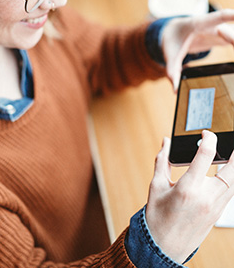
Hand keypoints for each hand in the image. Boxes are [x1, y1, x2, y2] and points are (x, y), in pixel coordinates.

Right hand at [146, 130, 233, 263]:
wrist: (163, 248)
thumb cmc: (157, 218)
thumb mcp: (156, 186)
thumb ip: (162, 161)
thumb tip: (166, 143)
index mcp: (188, 188)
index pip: (205, 155)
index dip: (209, 139)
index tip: (206, 133)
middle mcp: (205, 197)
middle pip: (231, 170)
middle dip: (233, 153)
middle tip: (230, 141)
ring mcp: (215, 207)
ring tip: (230, 156)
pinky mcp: (218, 214)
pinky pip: (231, 193)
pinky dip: (231, 180)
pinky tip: (226, 173)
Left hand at [161, 9, 233, 90]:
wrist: (174, 30)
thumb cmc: (172, 39)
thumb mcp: (169, 54)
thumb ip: (172, 71)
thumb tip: (175, 90)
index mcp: (199, 24)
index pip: (218, 18)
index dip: (231, 16)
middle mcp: (214, 26)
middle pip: (231, 31)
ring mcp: (222, 32)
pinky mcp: (226, 38)